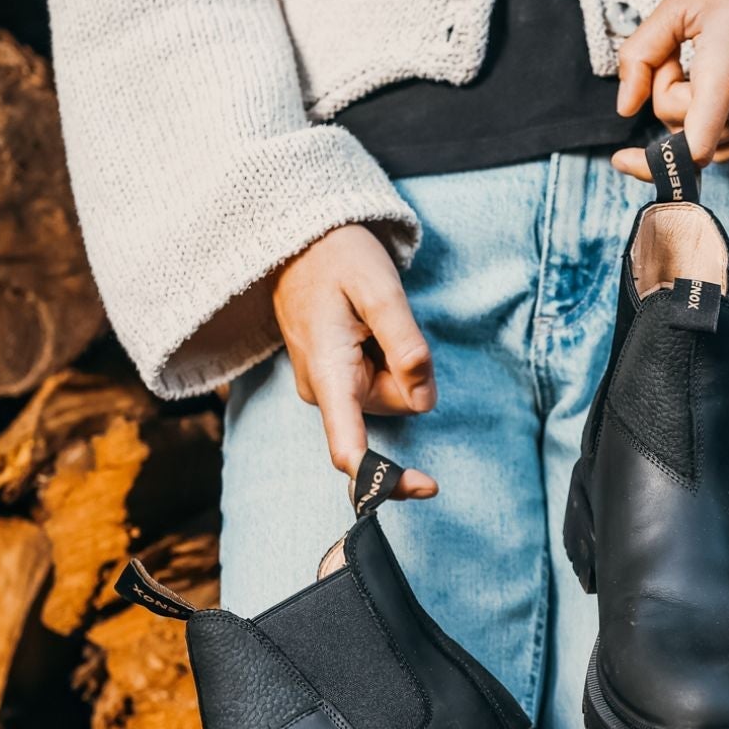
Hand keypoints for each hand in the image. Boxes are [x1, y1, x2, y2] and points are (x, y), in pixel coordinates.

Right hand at [272, 224, 437, 498]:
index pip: (352, 450)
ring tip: (371, 321)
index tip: (427, 486)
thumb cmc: (339, 258)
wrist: (301, 241)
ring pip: (390, 394)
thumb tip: (424, 398)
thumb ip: (405, 344)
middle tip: (387, 322)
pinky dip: (386, 360)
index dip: (389, 477)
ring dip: (396, 362)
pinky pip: (378, 383)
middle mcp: (323, 392)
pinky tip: (367, 332)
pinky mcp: (335, 382)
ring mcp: (327, 388)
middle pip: (394, 407)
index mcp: (328, 376)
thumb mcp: (380, 288)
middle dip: (407, 374)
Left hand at [610, 0, 728, 179]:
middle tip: (681, 57)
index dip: (652, 162)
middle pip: (684, 133)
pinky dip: (712, 122)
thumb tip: (625, 109)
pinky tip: (718, 85)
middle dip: (669, 99)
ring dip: (691, 113)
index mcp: (726, 76)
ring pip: (705, 143)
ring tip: (706, 66)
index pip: (693, 149)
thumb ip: (640, 56)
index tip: (621, 158)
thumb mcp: (678, 7)